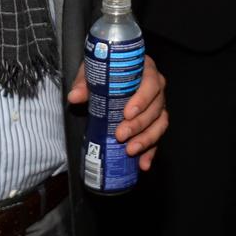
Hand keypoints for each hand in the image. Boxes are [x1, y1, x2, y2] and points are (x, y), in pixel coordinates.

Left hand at [69, 54, 168, 168]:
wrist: (110, 75)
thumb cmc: (106, 70)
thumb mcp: (94, 71)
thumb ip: (85, 82)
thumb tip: (75, 96)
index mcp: (145, 70)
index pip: (151, 83)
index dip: (142, 99)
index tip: (127, 113)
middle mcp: (156, 88)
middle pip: (156, 107)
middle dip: (139, 124)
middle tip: (120, 135)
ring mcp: (157, 106)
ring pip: (160, 123)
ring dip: (147, 139)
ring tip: (131, 150)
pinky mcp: (154, 123)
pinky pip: (157, 138)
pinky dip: (151, 152)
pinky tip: (143, 164)